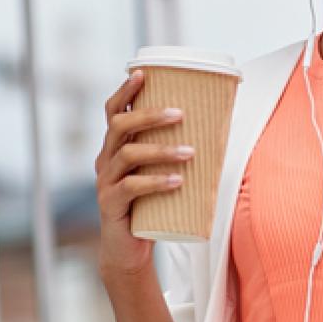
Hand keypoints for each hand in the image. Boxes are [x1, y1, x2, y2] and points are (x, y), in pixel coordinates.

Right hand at [93, 69, 192, 280]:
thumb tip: (217, 128)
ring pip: (127, 154)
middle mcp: (105, 159)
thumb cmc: (150, 204)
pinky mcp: (111, 205)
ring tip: (190, 152)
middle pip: (119, 126)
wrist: (129, 248)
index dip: (124, 91)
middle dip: (149, 115)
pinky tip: (178, 181)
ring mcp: (105, 182)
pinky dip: (156, 182)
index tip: (143, 74)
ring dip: (161, 150)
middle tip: (181, 114)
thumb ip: (173, 151)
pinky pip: (130, 188)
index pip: (113, 112)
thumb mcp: (158, 172)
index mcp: (115, 146)